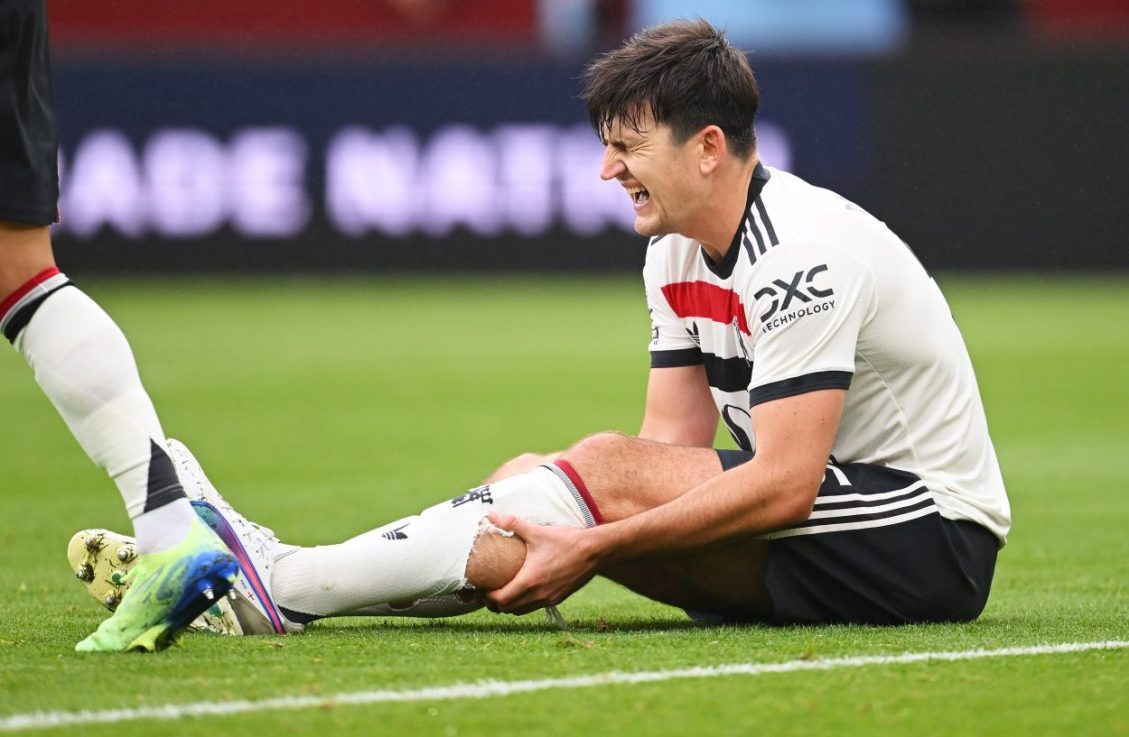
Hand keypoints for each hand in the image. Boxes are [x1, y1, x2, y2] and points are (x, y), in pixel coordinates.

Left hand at [483, 514, 598, 615]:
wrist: (596, 551)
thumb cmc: (566, 541)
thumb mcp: (537, 531)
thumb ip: (512, 524)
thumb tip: (491, 516)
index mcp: (530, 581)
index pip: (501, 599)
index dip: (487, 596)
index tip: (481, 587)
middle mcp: (539, 595)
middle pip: (508, 609)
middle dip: (494, 602)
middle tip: (488, 589)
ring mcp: (549, 599)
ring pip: (521, 611)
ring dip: (509, 605)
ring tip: (503, 590)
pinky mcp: (558, 598)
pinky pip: (534, 607)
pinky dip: (524, 603)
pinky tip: (524, 589)